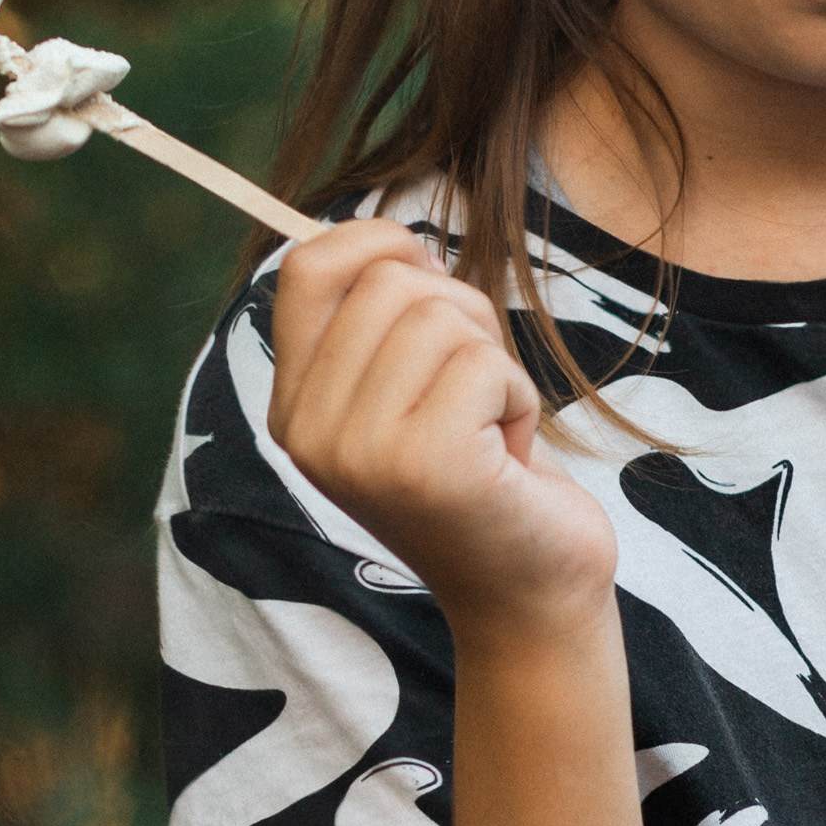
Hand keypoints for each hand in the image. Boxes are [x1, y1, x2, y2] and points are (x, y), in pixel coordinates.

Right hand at [269, 221, 616, 632]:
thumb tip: (386, 235)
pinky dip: (520, 398)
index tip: (431, 284)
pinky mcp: (423, 465)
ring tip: (491, 429)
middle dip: (461, 315)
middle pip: (389, 280)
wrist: (529, 590)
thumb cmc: (484, 470)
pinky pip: (483, 362)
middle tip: (477, 393)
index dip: (380, 244)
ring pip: (440, 315)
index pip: (308, 266)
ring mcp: (359, 451)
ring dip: (494, 363)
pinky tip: (509, 456)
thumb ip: (384, 316)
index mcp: (295, 406)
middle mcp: (309, 431)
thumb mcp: (414, 385)